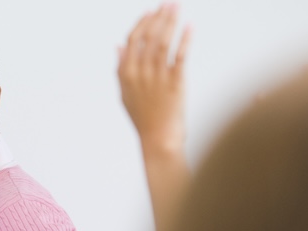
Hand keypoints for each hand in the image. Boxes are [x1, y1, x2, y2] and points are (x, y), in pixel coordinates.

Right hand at [118, 3, 191, 155]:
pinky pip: (180, 56)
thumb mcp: (125, 93)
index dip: (142, 23)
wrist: (158, 140)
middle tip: (168, 3)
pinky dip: (185, 39)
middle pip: (149, 37)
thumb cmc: (144, 118)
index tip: (151, 11)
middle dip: (159, 17)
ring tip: (178, 7)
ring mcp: (157, 78)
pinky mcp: (175, 83)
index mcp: (126, 74)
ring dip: (171, 22)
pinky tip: (190, 27)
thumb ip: (120, 68)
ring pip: (163, 42)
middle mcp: (140, 73)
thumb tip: (117, 46)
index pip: (133, 41)